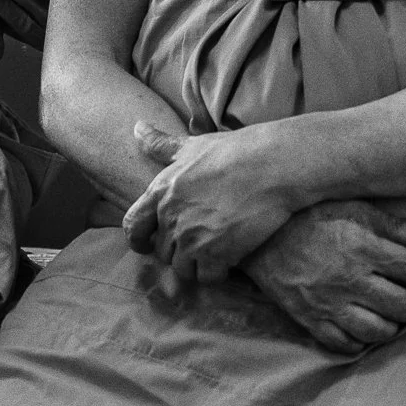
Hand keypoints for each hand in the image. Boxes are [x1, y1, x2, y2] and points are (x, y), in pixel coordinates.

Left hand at [122, 121, 294, 282]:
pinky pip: (206, 277)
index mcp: (161, 192)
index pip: (132, 226)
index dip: (138, 239)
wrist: (273, 165)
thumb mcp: (192, 145)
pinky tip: (228, 261)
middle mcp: (170, 217)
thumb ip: (161, 145)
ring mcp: (192, 238)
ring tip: (214, 253)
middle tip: (198, 244)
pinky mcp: (216, 254)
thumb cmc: (235, 151)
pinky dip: (216, 273)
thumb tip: (136, 127)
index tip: (146, 244)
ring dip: (196, 264)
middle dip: (177, 251)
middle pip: (162, 252)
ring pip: (182, 268)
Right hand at [242, 199, 405, 356]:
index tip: (403, 268)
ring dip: (389, 326)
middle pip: (402, 305)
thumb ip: (391, 223)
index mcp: (361, 248)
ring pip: (378, 331)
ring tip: (386, 317)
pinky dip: (358, 342)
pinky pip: (344, 344)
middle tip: (399, 296)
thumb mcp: (351, 210)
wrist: (260, 240)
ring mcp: (330, 304)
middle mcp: (349, 280)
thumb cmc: (309, 219)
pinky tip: (360, 329)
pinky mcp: (311, 321)